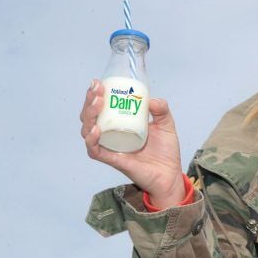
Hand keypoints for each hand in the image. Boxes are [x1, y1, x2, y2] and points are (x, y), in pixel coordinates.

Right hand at [80, 79, 184, 207]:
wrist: (170, 174)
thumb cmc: (166, 152)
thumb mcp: (166, 125)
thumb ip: (162, 110)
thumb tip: (152, 100)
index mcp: (119, 124)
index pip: (101, 108)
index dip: (95, 95)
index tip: (98, 83)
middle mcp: (110, 134)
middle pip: (89, 116)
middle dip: (89, 101)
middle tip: (98, 91)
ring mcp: (109, 147)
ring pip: (87, 130)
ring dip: (89, 115)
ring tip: (97, 104)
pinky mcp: (112, 159)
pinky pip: (94, 150)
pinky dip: (91, 139)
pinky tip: (96, 128)